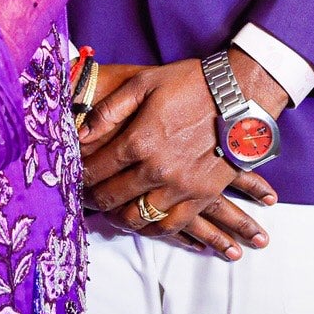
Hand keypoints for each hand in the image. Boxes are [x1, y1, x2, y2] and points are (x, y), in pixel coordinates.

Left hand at [79, 52, 283, 259]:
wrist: (240, 95)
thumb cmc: (189, 83)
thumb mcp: (143, 83)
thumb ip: (109, 111)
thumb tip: (81, 134)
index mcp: (139, 140)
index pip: (97, 169)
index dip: (80, 175)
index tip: (73, 176)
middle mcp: (157, 170)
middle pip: (112, 197)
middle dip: (93, 198)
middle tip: (86, 196)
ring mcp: (181, 188)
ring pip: (139, 218)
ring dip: (119, 218)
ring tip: (111, 211)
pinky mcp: (202, 197)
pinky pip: (171, 226)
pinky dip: (153, 230)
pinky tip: (143, 223)